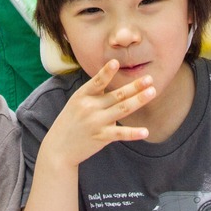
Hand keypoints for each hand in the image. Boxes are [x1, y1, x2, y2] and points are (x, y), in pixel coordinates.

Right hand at [40, 60, 154, 168]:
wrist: (58, 148)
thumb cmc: (71, 121)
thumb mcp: (77, 102)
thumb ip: (95, 93)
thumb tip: (114, 82)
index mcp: (83, 95)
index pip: (97, 82)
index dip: (106, 72)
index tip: (116, 62)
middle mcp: (90, 107)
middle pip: (117, 95)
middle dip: (134, 86)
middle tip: (150, 79)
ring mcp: (96, 122)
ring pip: (122, 109)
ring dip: (138, 100)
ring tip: (152, 92)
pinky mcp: (101, 137)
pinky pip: (120, 134)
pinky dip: (133, 133)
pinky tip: (146, 131)